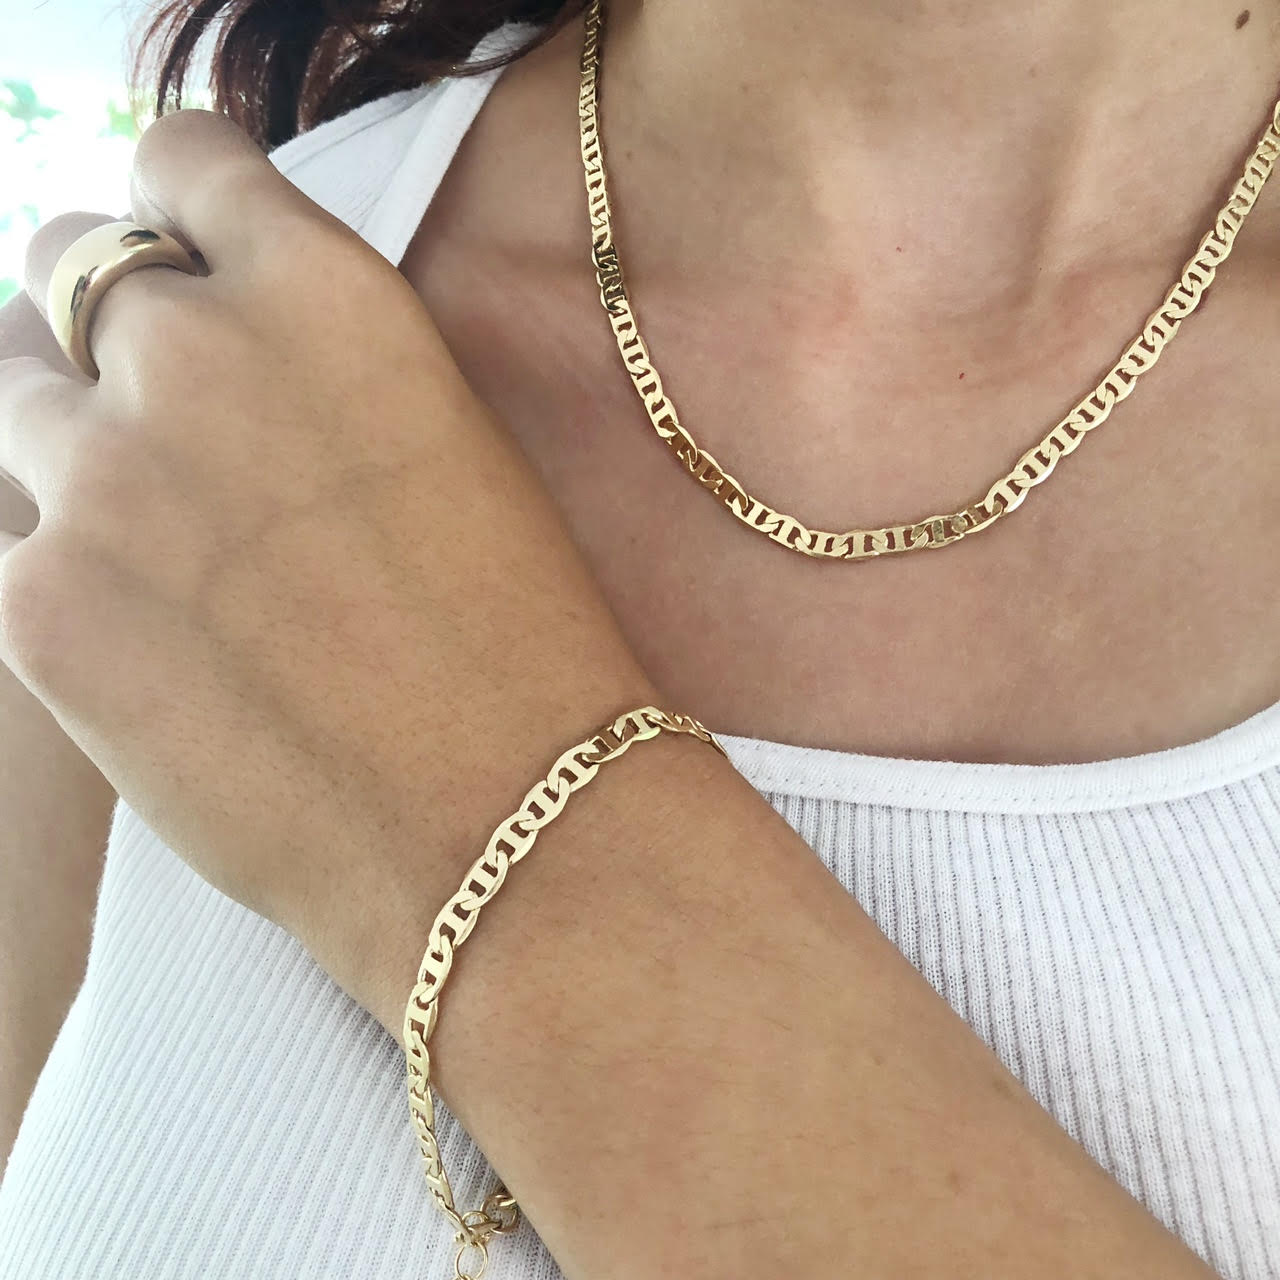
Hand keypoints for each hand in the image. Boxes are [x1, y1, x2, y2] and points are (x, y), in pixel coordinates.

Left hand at [0, 110, 653, 954]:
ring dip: (69, 431)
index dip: (180, 203)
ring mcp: (100, 482)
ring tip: (145, 515)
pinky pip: (11, 539)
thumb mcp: (448, 448)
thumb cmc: (525, 645)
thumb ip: (326, 370)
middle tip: (159, 398)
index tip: (183, 243)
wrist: (508, 821)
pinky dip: (63, 562)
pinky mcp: (39, 612)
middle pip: (70, 264)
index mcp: (330, 298)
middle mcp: (196, 357)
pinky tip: (149, 626)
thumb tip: (235, 357)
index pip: (187, 163)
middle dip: (106, 315)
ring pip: (16, 394)